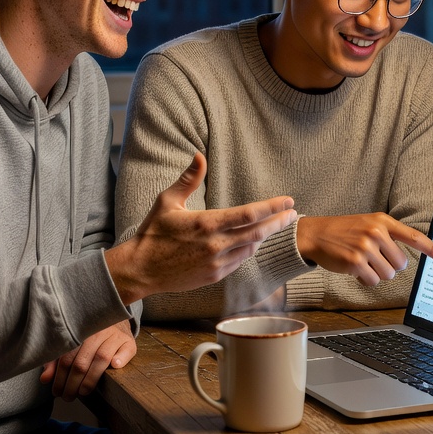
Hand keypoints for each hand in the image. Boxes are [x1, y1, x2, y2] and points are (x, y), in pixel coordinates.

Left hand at [40, 320, 134, 400]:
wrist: (113, 318)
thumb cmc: (88, 336)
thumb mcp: (70, 345)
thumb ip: (56, 361)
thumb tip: (45, 379)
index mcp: (78, 331)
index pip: (66, 358)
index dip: (60, 378)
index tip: (56, 392)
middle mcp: (97, 331)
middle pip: (82, 361)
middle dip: (72, 384)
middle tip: (68, 397)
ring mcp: (114, 335)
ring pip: (101, 358)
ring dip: (90, 380)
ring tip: (82, 392)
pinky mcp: (129, 340)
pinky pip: (127, 349)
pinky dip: (121, 358)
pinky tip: (115, 366)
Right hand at [106, 153, 296, 303]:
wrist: (139, 270)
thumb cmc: (152, 233)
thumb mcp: (167, 201)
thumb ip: (188, 179)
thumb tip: (199, 156)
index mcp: (207, 224)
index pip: (249, 214)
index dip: (272, 207)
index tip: (288, 200)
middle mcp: (215, 245)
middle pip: (257, 233)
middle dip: (278, 222)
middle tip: (293, 213)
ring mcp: (216, 264)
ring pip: (250, 248)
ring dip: (264, 236)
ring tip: (275, 224)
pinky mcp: (213, 276)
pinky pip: (239, 261)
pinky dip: (249, 250)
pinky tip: (253, 242)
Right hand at [296, 213, 432, 286]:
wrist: (316, 234)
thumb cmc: (344, 231)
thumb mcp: (368, 224)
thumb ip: (388, 235)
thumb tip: (405, 259)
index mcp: (382, 221)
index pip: (413, 236)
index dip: (431, 248)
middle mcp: (376, 233)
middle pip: (400, 264)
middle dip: (390, 265)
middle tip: (374, 258)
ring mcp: (365, 247)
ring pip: (387, 274)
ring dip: (376, 273)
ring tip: (362, 261)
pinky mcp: (355, 262)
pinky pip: (373, 280)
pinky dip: (365, 278)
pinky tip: (354, 267)